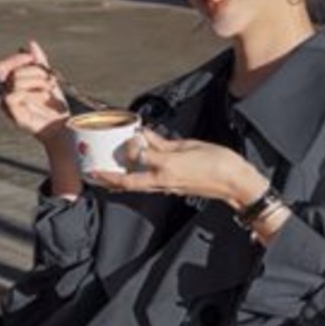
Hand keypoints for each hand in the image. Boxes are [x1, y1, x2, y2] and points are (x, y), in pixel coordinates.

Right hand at [0, 39, 69, 142]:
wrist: (62, 126)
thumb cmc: (54, 106)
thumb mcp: (49, 78)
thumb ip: (39, 62)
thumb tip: (30, 43)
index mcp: (13, 87)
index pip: (3, 67)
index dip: (17, 59)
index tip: (33, 58)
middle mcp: (8, 95)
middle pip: (12, 72)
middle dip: (34, 71)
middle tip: (50, 79)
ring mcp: (10, 107)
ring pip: (14, 81)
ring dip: (36, 80)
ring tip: (49, 88)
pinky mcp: (14, 116)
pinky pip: (11, 96)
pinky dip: (32, 93)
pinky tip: (44, 95)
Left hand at [90, 130, 260, 206]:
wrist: (233, 182)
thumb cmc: (216, 162)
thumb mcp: (187, 146)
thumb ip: (163, 143)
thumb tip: (145, 137)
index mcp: (165, 168)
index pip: (135, 162)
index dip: (123, 154)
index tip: (119, 145)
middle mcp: (162, 181)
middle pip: (128, 183)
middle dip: (108, 179)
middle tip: (91, 173)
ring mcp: (167, 187)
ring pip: (136, 186)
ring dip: (118, 182)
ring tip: (103, 175)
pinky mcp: (172, 188)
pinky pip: (148, 185)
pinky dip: (135, 180)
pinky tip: (130, 172)